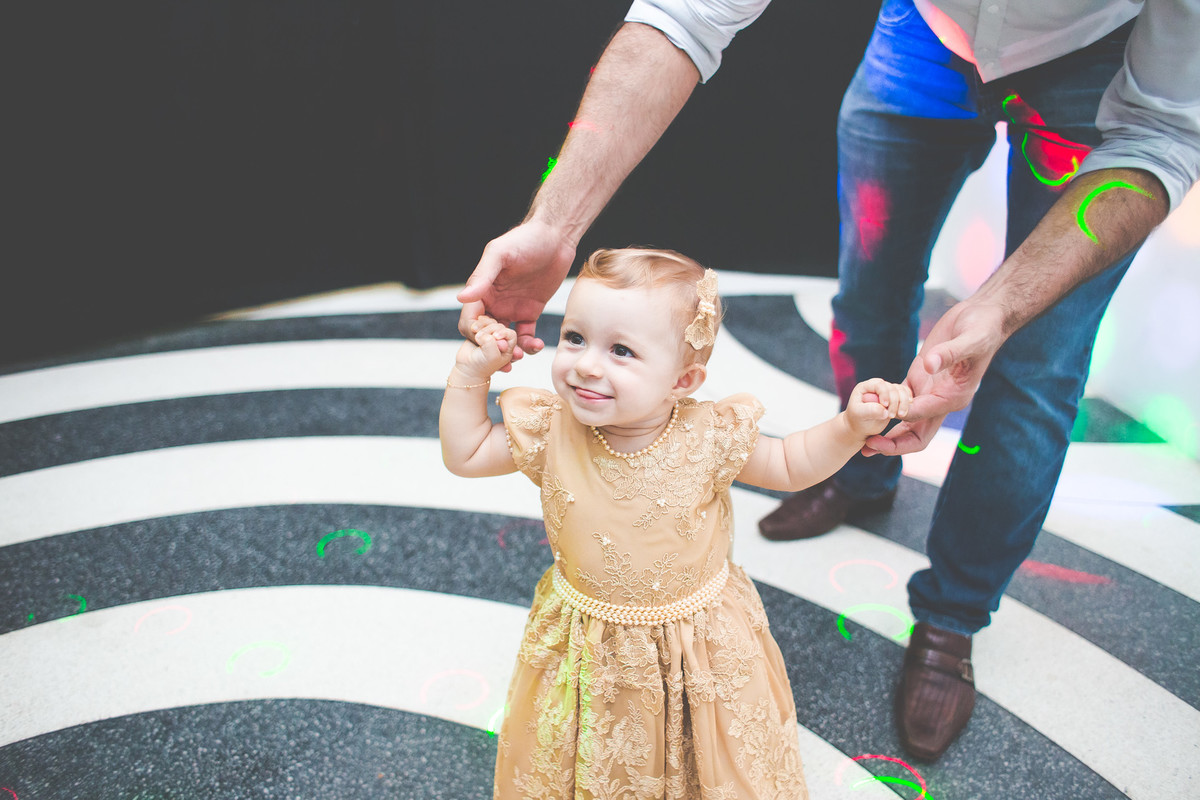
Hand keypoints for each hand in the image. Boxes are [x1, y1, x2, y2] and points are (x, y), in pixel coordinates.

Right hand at [453, 316, 517, 380]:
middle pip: (499, 326)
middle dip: (490, 330)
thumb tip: (483, 333)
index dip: (503, 333)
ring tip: (476, 338)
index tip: (495, 336)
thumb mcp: (491, 356)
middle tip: (481, 340)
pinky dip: (477, 325)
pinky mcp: (481, 331)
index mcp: (508, 347)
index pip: (511, 334)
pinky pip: (481, 322)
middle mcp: (501, 340)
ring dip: (482, 327)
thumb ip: (491, 343)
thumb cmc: (482, 366)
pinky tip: (473, 330)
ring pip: (490, 322)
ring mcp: (491, 335)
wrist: (467, 367)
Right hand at [457, 219, 576, 362]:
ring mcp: (511, 309)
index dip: (476, 335)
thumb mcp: (500, 254)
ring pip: (505, 340)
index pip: (470, 321)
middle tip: (506, 358)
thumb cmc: (525, 239)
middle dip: (493, 350)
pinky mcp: (529, 312)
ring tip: (521, 355)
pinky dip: (529, 345)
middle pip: (486, 336)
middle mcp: (493, 303)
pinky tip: (537, 346)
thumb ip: (482, 277)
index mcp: (481, 291)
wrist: (556, 236)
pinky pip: (526, 336)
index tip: (490, 343)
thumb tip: (461, 298)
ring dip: (510, 352)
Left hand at [846, 378, 911, 437]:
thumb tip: (884, 410)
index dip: (884, 393)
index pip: (878, 384)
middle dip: (894, 401)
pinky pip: (905, 394)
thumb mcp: (859, 415)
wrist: (862, 427)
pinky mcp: (894, 398)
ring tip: (901, 415)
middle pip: (891, 387)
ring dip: (903, 402)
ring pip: (900, 390)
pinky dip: (907, 401)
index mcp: (865, 387)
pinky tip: (906, 410)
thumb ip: (870, 410)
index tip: (885, 405)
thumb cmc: (857, 420)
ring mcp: (886, 391)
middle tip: (891, 416)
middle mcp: (877, 387)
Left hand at [862, 300, 1006, 455]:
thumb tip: (929, 366)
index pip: (923, 416)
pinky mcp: (921, 378)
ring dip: (886, 433)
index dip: (900, 420)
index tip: (878, 421)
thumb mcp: (971, 340)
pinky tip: (867, 409)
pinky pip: (899, 400)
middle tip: (866, 448)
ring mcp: (930, 391)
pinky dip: (884, 406)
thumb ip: (950, 353)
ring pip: (906, 421)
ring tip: (863, 443)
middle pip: (916, 433)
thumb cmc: (983, 328)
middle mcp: (941, 400)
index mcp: (954, 397)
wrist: (983, 316)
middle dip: (893, 444)